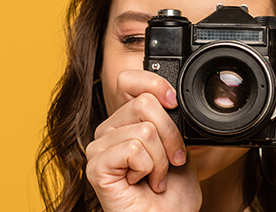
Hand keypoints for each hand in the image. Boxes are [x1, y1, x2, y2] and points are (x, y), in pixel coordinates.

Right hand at [85, 70, 200, 211]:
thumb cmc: (172, 194)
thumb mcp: (179, 147)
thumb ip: (171, 121)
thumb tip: (172, 98)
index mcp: (127, 121)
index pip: (130, 80)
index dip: (155, 84)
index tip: (174, 103)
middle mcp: (109, 130)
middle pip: (145, 104)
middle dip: (171, 136)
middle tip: (170, 163)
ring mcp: (99, 148)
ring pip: (144, 130)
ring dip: (161, 160)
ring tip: (155, 178)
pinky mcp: (96, 166)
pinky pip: (133, 148)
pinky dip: (149, 168)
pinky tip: (141, 182)